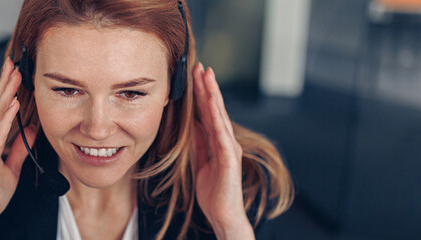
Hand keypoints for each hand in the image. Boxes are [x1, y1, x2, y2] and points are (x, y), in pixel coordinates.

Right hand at [0, 57, 36, 238]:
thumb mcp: (11, 169)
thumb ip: (19, 149)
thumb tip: (31, 130)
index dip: (6, 90)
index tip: (14, 72)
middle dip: (5, 84)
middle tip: (13, 62)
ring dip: (5, 95)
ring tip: (14, 76)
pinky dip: (5, 120)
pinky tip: (12, 106)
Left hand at [191, 63, 253, 238]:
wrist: (223, 215)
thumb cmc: (213, 192)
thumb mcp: (199, 162)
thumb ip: (197, 143)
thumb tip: (190, 124)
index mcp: (218, 142)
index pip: (208, 113)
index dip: (202, 94)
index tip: (195, 76)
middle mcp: (227, 141)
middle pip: (215, 110)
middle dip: (207, 87)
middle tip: (200, 67)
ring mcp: (230, 149)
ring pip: (220, 117)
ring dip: (213, 96)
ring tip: (207, 78)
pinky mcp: (230, 160)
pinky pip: (222, 135)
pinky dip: (218, 119)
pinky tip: (213, 106)